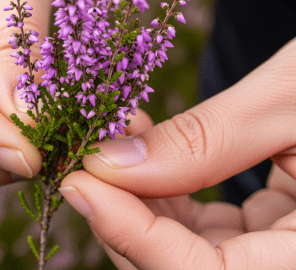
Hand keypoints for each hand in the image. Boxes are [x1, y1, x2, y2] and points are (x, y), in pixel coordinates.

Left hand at [60, 38, 295, 268]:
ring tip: (115, 139)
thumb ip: (205, 139)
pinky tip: (146, 146)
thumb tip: (113, 162)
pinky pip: (204, 224)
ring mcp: (281, 253)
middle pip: (185, 266)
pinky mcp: (269, 232)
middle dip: (126, 214)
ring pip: (189, 247)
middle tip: (90, 155)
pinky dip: (167, 188)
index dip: (133, 235)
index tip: (79, 183)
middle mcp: (292, 263)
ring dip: (141, 196)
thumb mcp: (290, 100)